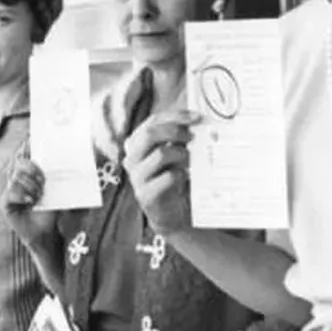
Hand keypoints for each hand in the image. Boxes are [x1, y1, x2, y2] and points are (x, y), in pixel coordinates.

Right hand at [1, 151, 58, 248]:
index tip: (31, 139)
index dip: (26, 147)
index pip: (24, 156)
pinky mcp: (5, 203)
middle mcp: (17, 180)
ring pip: (16, 178)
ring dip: (30, 186)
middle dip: (32, 168)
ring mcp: (10, 191)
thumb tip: (67, 164)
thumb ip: (55, 178)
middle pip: (19, 163)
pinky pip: (10, 193)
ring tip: (40, 196)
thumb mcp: (55, 192)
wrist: (45, 232)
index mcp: (28, 174)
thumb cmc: (50, 210)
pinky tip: (31, 201)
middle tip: (43, 179)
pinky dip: (22, 195)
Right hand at [121, 109, 199, 233]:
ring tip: (190, 161)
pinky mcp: (145, 195)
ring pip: (160, 154)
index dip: (175, 116)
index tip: (197, 117)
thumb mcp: (175, 154)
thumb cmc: (175, 179)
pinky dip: (182, 174)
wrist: (173, 214)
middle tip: (193, 137)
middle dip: (176, 131)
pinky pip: (169, 177)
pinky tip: (186, 177)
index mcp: (136, 144)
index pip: (152, 122)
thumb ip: (179, 138)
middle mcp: (131, 158)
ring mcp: (136, 177)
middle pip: (150, 134)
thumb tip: (200, 120)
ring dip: (181, 154)